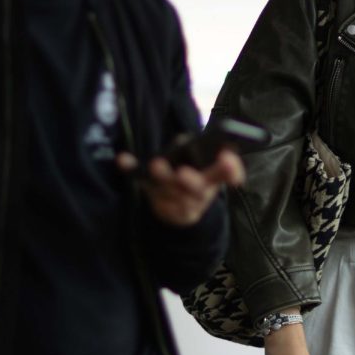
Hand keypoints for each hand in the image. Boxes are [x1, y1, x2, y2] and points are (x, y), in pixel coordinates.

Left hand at [116, 148, 244, 226]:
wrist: (181, 212)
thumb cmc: (196, 180)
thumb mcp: (204, 167)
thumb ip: (196, 150)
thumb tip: (182, 142)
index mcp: (214, 180)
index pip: (228, 176)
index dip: (231, 170)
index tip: (227, 158)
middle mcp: (198, 192)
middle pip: (197, 189)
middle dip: (191, 181)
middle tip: (183, 173)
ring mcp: (176, 200)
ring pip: (169, 191)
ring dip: (162, 177)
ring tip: (156, 165)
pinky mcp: (156, 199)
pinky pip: (143, 184)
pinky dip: (133, 169)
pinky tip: (123, 159)